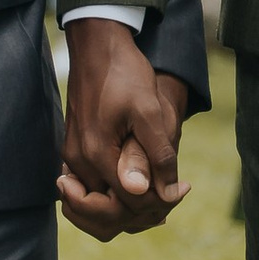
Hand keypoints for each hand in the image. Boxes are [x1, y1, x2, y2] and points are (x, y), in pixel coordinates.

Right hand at [58, 21, 191, 240]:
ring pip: (96, 204)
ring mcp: (73, 156)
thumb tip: (158, 194)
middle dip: (142, 212)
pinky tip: (143, 182)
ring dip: (127, 207)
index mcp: (96, 154)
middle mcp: (78, 161)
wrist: (97, 46)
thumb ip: (154, 153)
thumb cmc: (125, 73)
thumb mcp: (149, 110)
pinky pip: (91, 187)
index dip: (159, 203)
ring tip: (161, 192)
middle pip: (107, 212)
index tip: (184, 188)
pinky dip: (114, 193)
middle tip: (174, 194)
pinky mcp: (76, 150)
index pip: (127, 203)